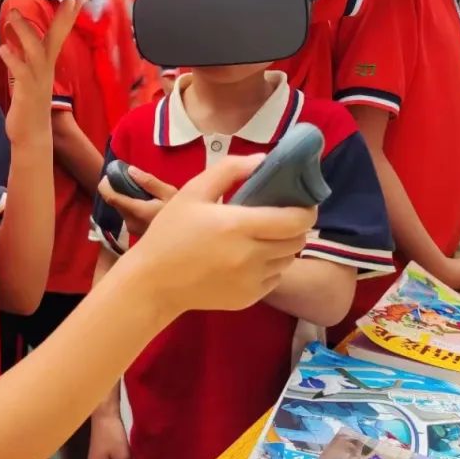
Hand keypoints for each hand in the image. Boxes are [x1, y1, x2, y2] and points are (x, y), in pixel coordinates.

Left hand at [0, 0, 82, 147]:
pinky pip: (21, 72)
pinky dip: (13, 59)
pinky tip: (3, 49)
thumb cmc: (29, 104)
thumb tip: (15, 40)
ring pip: (36, 51)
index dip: (68, 16)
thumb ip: (24, 58)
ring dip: (26, 32)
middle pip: (57, 38)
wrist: (31, 135)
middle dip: (63, 18)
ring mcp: (38, 80)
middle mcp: (46, 69)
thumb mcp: (28, 76)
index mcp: (47, 64)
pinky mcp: (26, 91)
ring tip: (13, 15)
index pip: (60, 35)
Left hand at [97, 166, 177, 237]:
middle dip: (121, 189)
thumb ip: (148, 182)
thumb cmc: (182, 214)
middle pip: (116, 202)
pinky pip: (129, 215)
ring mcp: (132, 229)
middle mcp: (130, 222)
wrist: (188, 237)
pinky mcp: (136, 233)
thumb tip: (130, 171)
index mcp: (136, 211)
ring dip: (129, 198)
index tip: (109, 175)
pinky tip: (149, 204)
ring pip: (123, 208)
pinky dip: (134, 207)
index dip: (105, 185)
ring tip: (146, 193)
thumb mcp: (169, 193)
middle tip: (134, 180)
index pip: (111, 198)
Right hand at [125, 155, 314, 315]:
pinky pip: (274, 278)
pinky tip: (249, 258)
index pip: (296, 220)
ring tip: (263, 236)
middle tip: (281, 216)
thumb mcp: (192, 192)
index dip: (307, 209)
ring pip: (287, 260)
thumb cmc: (170, 233)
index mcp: (238, 226)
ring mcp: (251, 280)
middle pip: (298, 241)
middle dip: (296, 226)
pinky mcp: (248, 298)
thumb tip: (263, 160)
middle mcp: (250, 256)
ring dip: (283, 246)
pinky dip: (270, 265)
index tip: (302, 202)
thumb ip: (229, 170)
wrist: (152, 282)